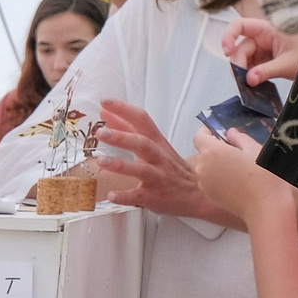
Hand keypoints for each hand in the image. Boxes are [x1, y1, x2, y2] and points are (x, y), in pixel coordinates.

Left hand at [98, 101, 235, 223]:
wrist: (197, 193)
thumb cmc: (170, 167)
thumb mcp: (155, 145)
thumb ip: (130, 131)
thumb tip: (107, 115)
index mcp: (157, 142)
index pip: (142, 120)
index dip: (124, 110)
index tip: (104, 101)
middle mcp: (158, 157)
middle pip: (142, 143)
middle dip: (121, 137)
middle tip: (100, 132)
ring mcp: (157, 177)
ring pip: (141, 169)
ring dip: (120, 164)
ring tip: (101, 161)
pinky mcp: (154, 196)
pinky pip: (139, 196)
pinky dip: (125, 196)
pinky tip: (110, 195)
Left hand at [188, 128, 285, 228]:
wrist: (266, 208)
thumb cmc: (264, 176)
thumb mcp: (256, 150)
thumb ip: (239, 138)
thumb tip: (230, 133)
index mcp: (212, 152)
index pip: (199, 137)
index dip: (207, 132)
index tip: (218, 133)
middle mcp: (202, 167)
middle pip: (204, 153)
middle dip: (217, 150)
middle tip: (238, 152)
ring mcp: (204, 183)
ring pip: (207, 168)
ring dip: (218, 165)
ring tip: (240, 169)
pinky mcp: (209, 196)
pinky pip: (210, 181)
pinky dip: (219, 179)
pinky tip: (238, 183)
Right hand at [220, 17, 297, 85]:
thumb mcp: (288, 63)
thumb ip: (267, 71)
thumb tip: (248, 80)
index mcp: (268, 29)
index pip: (240, 25)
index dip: (229, 36)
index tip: (227, 52)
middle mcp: (262, 37)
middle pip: (240, 47)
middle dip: (239, 63)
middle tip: (242, 80)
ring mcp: (262, 49)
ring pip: (243, 59)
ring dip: (243, 71)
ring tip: (248, 84)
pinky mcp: (264, 60)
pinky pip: (250, 67)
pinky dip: (249, 76)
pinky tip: (253, 83)